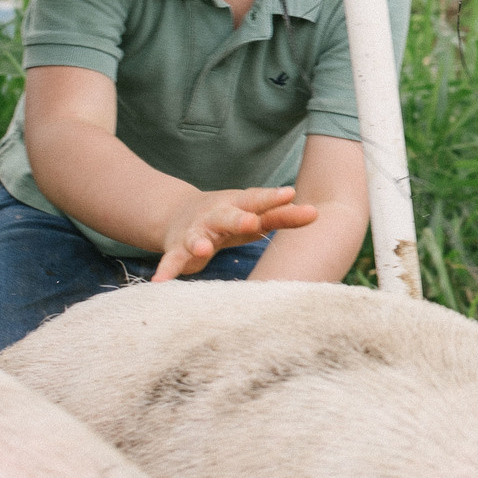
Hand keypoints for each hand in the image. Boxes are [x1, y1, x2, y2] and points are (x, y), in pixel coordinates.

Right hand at [154, 185, 318, 281]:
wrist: (180, 213)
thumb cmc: (231, 217)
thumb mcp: (255, 215)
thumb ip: (283, 216)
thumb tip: (317, 213)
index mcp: (238, 205)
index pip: (258, 200)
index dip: (273, 198)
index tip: (289, 194)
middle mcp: (216, 214)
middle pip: (228, 216)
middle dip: (239, 219)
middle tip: (251, 222)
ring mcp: (195, 231)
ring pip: (196, 236)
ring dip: (198, 242)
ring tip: (202, 249)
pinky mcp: (178, 248)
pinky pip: (172, 259)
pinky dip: (167, 270)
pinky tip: (160, 282)